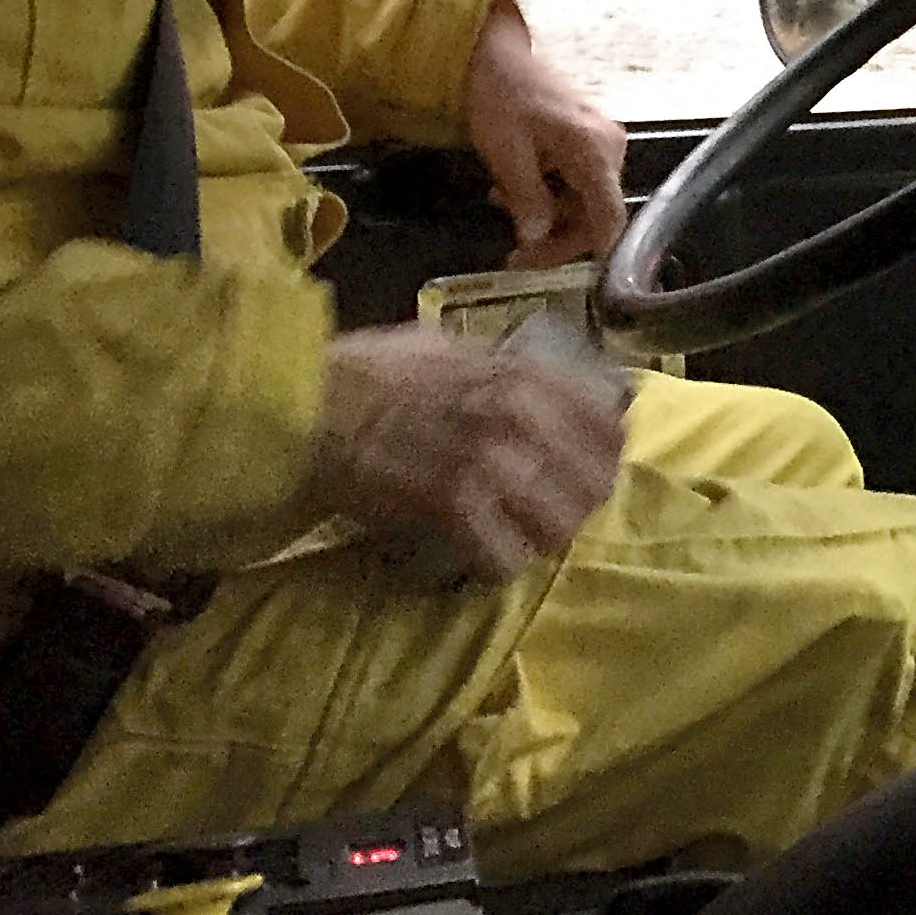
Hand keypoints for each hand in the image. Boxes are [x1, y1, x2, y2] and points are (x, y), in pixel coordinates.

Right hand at [304, 326, 625, 579]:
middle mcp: (519, 415)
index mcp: (524, 373)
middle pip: (593, 482)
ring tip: (525, 540)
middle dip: (580, 505)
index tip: (591, 472)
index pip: (609, 425)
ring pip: (559, 525)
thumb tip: (533, 379)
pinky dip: (502, 566)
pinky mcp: (453, 507)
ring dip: (545, 539)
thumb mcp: (448, 348)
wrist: (306, 405)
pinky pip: (506, 556)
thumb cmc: (369, 372)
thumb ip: (498, 367)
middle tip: (556, 515)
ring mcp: (488, 462)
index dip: (605, 457)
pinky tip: (488, 560)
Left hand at [463, 0, 628, 267]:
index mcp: (594, 150)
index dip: (596, 253)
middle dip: (557, 238)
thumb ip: (527, 200)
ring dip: (548, 215)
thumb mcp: (506, 153)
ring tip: (504, 204)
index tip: (574, 280)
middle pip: (597, 214)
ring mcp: (602, 142)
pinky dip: (550, 194)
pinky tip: (516, 188)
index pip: (609, 216)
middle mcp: (609, 147)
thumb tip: (538, 240)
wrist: (495, 53)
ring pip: (585, 201)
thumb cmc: (500, 96)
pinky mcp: (589, 140)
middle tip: (517, 254)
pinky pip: (578, 182)